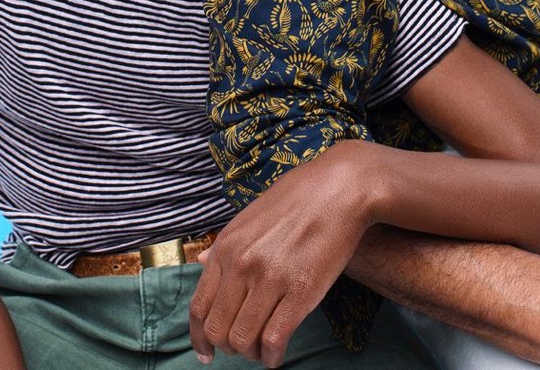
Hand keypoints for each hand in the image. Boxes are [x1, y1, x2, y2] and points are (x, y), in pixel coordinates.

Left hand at [189, 141, 375, 366]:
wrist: (340, 187)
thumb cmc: (298, 198)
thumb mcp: (252, 215)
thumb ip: (227, 243)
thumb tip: (202, 261)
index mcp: (227, 245)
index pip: (199, 307)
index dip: (200, 338)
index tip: (207, 352)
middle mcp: (242, 263)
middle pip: (218, 329)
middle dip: (228, 348)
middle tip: (243, 348)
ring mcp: (270, 277)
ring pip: (243, 340)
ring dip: (251, 354)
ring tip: (262, 350)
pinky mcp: (301, 290)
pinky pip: (274, 339)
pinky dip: (272, 357)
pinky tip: (277, 355)